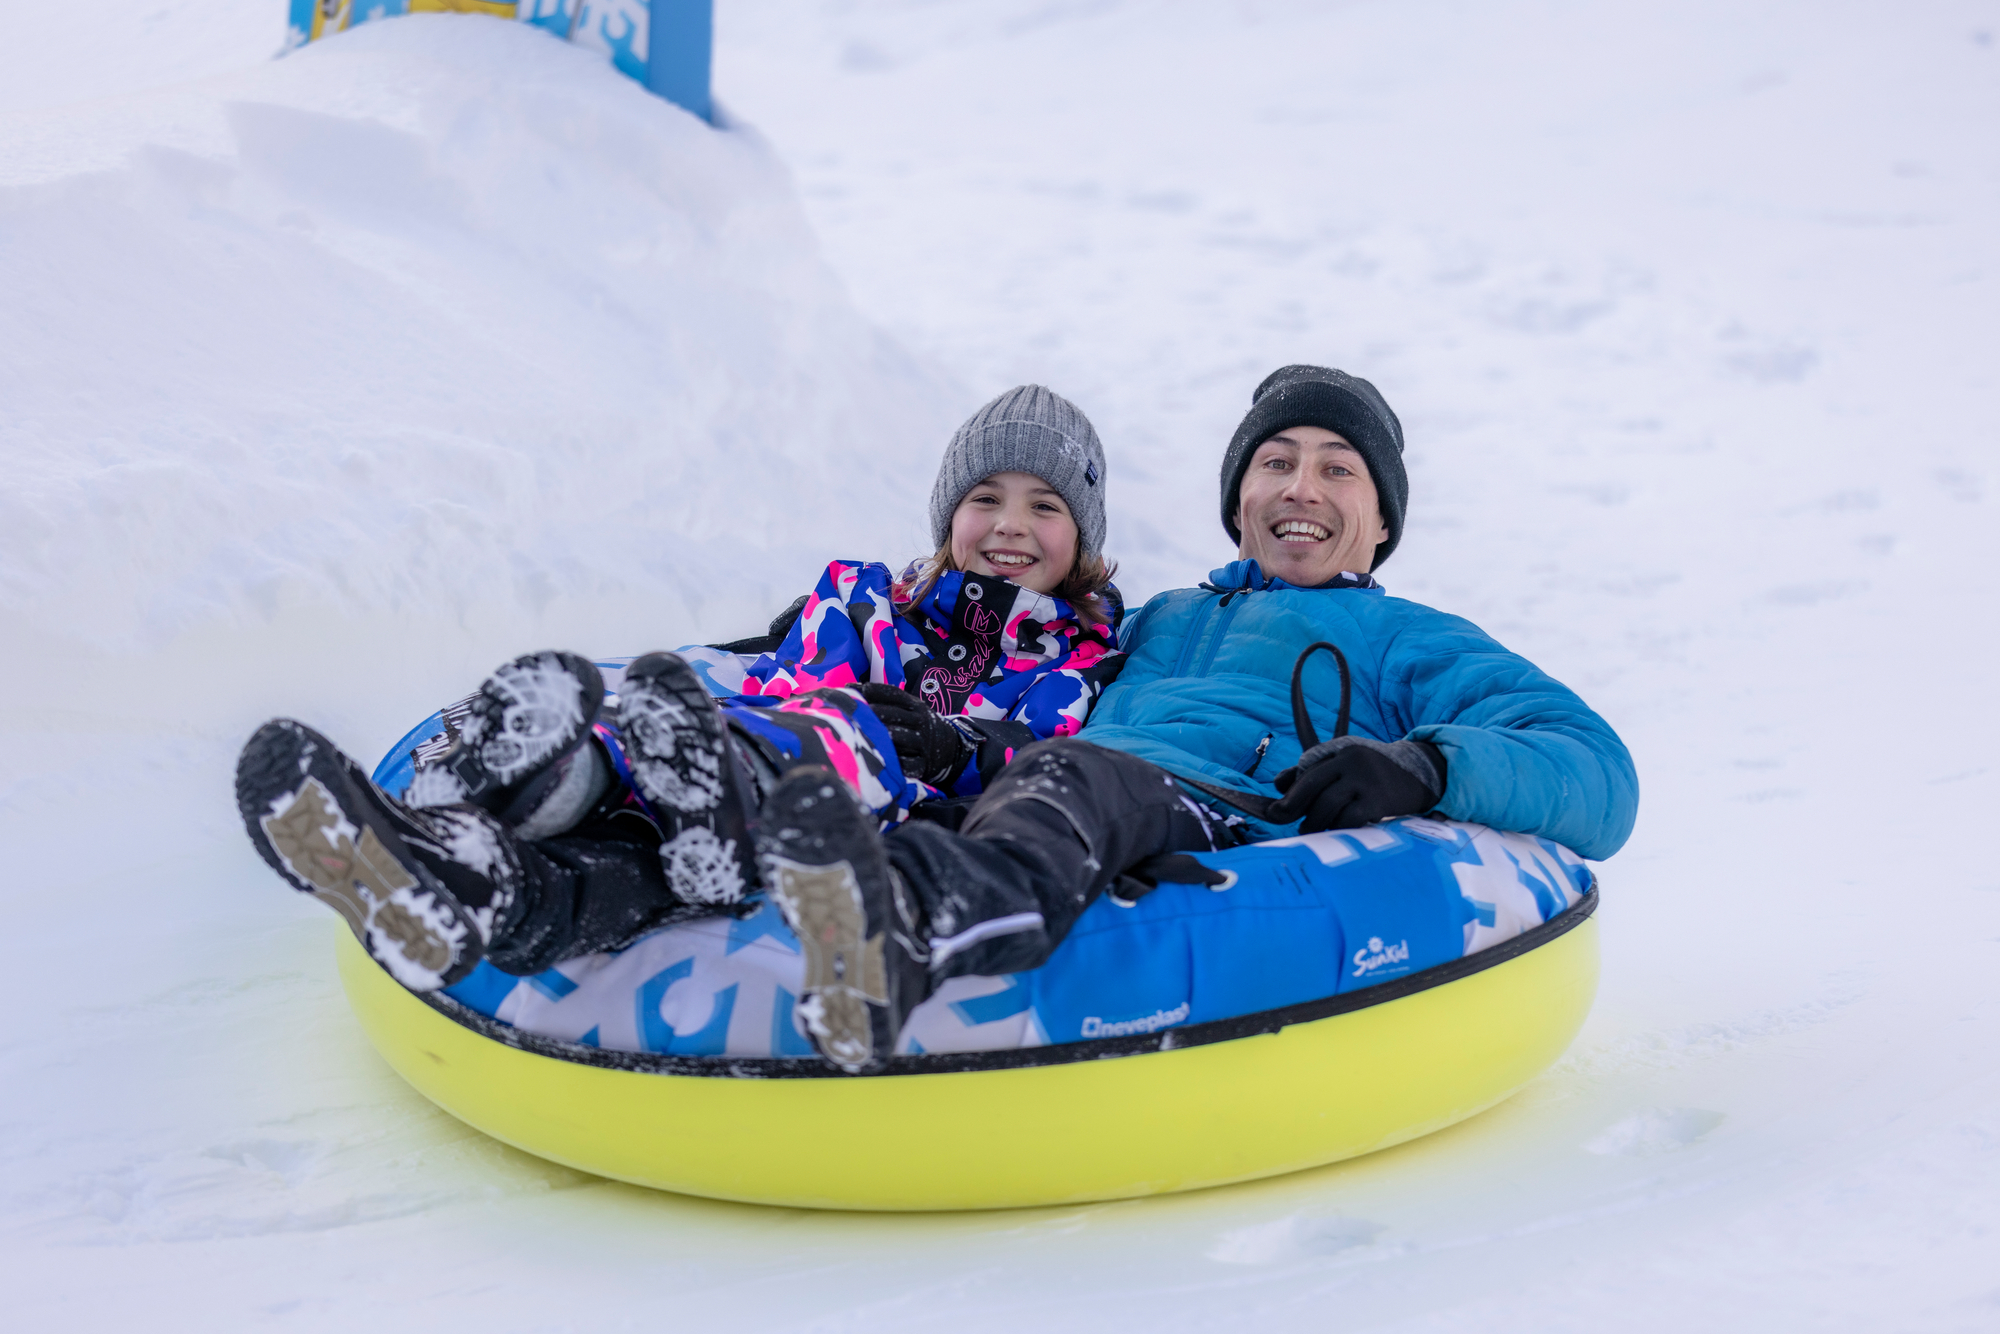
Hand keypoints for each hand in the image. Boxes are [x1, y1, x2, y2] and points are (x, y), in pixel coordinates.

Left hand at [856, 682, 972, 785]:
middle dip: (871, 713)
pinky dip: (894, 763)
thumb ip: (885, 701)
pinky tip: (879, 761)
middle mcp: (920, 722)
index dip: (874, 691)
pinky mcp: (924, 764)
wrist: (952, 749)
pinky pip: (908, 764)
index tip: (853, 689)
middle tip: (850, 713)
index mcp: (916, 706)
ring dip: (880, 736)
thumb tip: (849, 688)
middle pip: (893, 714)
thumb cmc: (919, 726)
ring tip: (860, 735)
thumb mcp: (911, 710)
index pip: (894, 695)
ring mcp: (923, 743)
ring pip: (899, 738)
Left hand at [1267, 736, 1445, 832]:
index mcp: (1340, 750)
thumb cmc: (1373, 774)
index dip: (1288, 793)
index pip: (1306, 770)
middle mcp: (1351, 761)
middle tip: (1291, 825)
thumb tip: (1278, 784)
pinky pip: (1348, 819)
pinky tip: (1336, 831)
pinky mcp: (1378, 800)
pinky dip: (1337, 828)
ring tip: (1312, 830)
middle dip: (1294, 809)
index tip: (1274, 811)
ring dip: (1315, 823)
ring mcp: (1365, 780)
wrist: (1422, 774)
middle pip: (1311, 788)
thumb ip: (1312, 772)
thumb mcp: (1345, 765)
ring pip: (1327, 806)